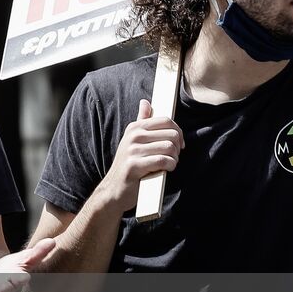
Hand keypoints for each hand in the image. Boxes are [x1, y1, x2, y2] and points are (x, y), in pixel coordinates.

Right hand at [94, 98, 182, 212]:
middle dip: (178, 147)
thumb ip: (141, 121)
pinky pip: (163, 161)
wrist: (114, 190)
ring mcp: (133, 150)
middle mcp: (133, 136)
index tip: (179, 144)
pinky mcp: (135, 165)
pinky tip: (165, 170)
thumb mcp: (131, 140)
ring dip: (174, 159)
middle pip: (172, 134)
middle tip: (173, 156)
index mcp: (134, 128)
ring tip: (168, 164)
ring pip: (170, 148)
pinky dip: (170, 166)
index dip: (178, 132)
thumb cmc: (128, 165)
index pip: (166, 120)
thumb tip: (145, 102)